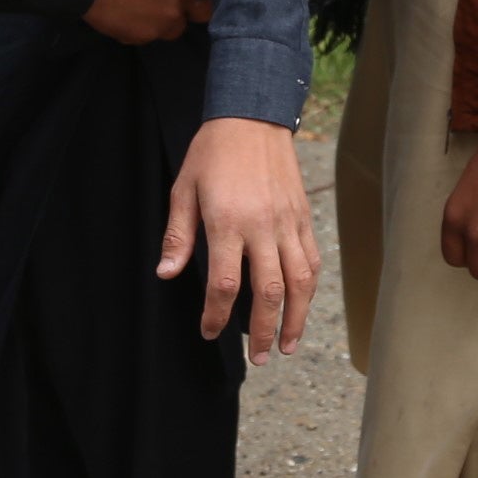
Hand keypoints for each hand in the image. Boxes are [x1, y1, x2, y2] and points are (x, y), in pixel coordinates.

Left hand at [158, 117, 318, 356]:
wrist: (252, 117)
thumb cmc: (212, 153)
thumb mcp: (183, 189)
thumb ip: (178, 236)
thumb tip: (166, 274)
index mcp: (227, 222)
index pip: (225, 284)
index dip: (217, 315)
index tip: (209, 331)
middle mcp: (262, 227)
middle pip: (269, 293)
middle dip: (265, 332)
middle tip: (261, 359)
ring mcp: (288, 223)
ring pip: (299, 283)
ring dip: (296, 320)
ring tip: (289, 346)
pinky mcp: (302, 217)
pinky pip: (311, 261)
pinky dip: (309, 290)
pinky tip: (303, 308)